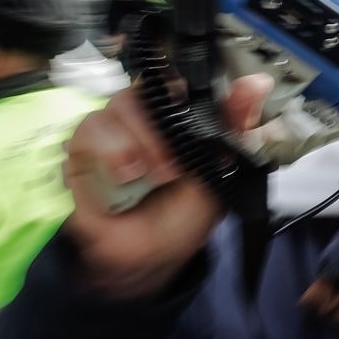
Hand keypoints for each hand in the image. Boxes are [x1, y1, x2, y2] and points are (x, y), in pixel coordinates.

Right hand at [63, 75, 272, 297]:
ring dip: (136, 141)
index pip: (177, 77)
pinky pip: (88, 130)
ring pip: (117, 104)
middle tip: (172, 168)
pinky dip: (108, 149)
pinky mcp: (80, 150)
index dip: (185, 84)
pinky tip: (123, 176)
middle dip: (160, 128)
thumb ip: (236, 126)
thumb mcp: (220, 173)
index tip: (196, 107)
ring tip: (146, 176)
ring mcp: (110, 130)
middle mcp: (142, 117)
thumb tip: (258, 82)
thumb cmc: (182, 216)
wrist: (148, 261)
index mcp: (176, 116)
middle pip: (146, 88)